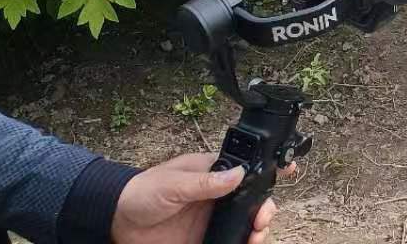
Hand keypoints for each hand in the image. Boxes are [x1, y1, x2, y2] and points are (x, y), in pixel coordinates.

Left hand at [112, 154, 292, 243]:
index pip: (248, 169)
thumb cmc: (142, 191)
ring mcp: (212, 221)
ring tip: (256, 236)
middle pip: (254, 202)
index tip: (290, 171)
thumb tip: (238, 174)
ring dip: (257, 230)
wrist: (116, 222)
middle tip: (263, 219)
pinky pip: (228, 243)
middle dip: (266, 209)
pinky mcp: (203, 241)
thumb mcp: (173, 182)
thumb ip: (205, 182)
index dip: (271, 170)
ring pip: (245, 225)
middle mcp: (217, 197)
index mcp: (213, 174)